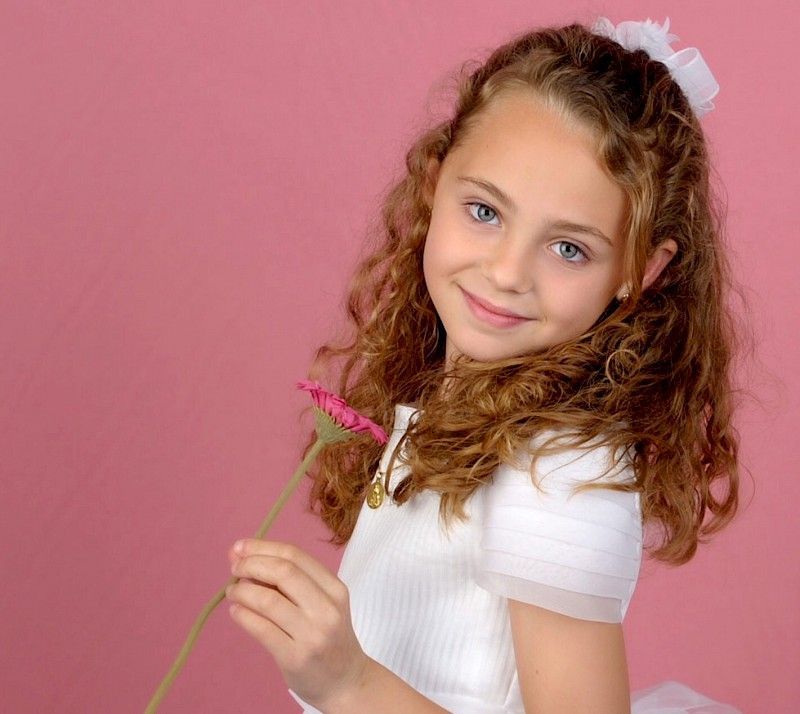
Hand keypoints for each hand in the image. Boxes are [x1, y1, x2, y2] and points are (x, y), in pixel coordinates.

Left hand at [225, 538, 368, 709]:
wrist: (347, 681)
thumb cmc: (328, 636)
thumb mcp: (321, 603)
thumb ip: (287, 579)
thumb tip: (241, 555)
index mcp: (335, 589)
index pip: (295, 555)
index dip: (263, 547)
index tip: (240, 547)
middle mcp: (327, 609)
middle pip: (283, 572)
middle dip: (251, 564)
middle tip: (234, 569)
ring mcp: (312, 635)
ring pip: (268, 600)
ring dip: (242, 590)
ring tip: (233, 591)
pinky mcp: (295, 658)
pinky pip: (261, 629)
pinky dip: (242, 615)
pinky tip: (236, 611)